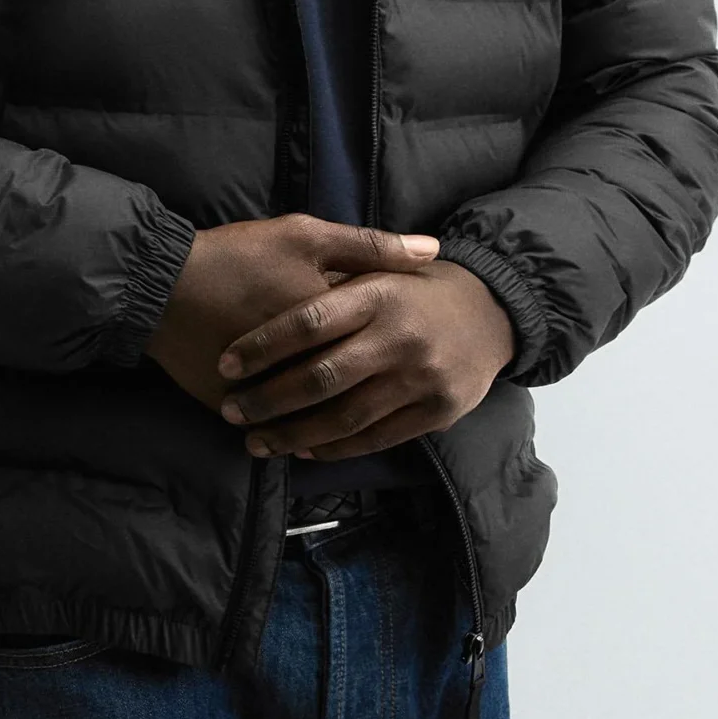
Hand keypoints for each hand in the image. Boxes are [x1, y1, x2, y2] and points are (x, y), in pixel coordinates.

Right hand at [145, 215, 442, 412]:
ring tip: (333, 430)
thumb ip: (370, 245)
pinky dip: (282, 432)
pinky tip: (290, 436)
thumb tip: (433, 251)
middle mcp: (303, 358)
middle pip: (348, 390)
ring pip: (310, 418)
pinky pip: (268, 426)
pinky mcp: (233, 403)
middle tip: (384, 402)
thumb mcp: (304, 235)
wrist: (161, 282)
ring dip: (324, 427)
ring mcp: (266, 388)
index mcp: (328, 317)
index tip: (402, 353)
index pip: (375, 343)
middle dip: (367, 398)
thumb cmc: (236, 254)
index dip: (391, 349)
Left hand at [215, 259, 515, 458]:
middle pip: (321, 376)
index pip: (309, 321)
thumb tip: (264, 284)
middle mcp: (400, 336)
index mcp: (379, 293)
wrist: (492, 313)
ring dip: (293, 435)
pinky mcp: (437, 411)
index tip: (226, 363)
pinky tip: (304, 450)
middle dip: (268, 399)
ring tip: (256, 440)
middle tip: (232, 410)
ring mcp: (421, 377)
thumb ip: (332, 274)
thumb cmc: (415, 290)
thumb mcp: (379, 268)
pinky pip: (375, 437)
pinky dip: (334, 448)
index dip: (263, 345)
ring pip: (344, 416)